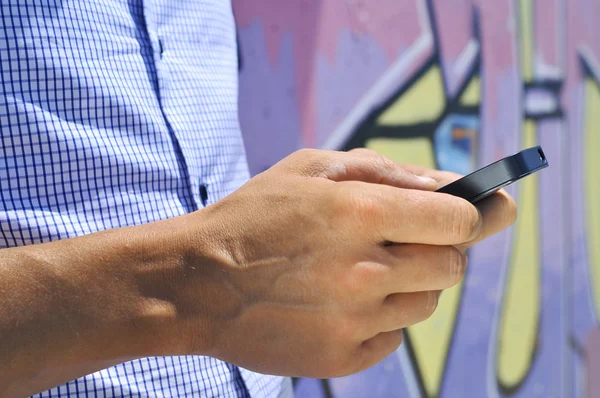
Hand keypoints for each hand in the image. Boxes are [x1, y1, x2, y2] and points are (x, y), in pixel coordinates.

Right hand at [173, 148, 515, 378]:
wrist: (197, 282)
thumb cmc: (255, 214)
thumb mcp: (312, 167)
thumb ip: (387, 171)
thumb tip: (451, 185)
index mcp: (358, 212)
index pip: (458, 220)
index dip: (473, 214)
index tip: (475, 212)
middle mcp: (363, 270)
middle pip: (451, 266)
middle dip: (439, 248)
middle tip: (407, 240)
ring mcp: (352, 320)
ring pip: (426, 304)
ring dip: (410, 284)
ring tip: (364, 270)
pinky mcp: (340, 357)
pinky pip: (393, 337)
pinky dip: (381, 317)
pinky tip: (343, 301)